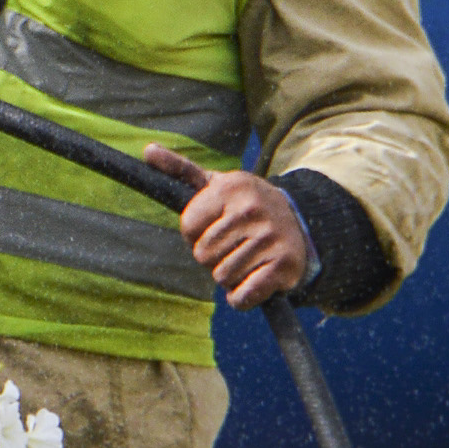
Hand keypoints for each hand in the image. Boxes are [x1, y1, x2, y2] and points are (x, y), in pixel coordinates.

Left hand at [146, 145, 310, 307]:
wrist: (300, 222)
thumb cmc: (245, 205)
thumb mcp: (216, 183)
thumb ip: (180, 168)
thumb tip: (147, 150)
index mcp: (230, 188)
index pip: (188, 227)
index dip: (196, 234)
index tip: (214, 228)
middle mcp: (251, 210)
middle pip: (203, 255)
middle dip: (214, 257)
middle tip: (234, 245)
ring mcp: (269, 238)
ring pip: (222, 277)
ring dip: (230, 276)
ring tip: (247, 258)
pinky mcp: (283, 265)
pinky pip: (242, 297)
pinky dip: (242, 297)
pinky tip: (255, 280)